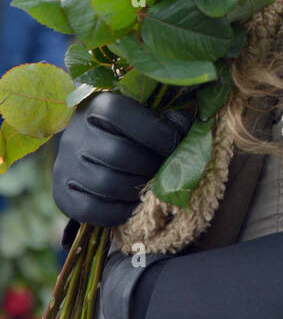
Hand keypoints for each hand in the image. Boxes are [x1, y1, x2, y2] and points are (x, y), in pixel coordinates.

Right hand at [53, 92, 194, 226]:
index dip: (153, 130)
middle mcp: (74, 135)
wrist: (90, 152)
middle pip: (116, 153)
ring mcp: (65, 166)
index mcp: (95, 107)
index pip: (119, 113)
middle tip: (165, 172)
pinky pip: (92, 210)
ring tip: (152, 189)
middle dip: (149, 165)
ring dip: (137, 191)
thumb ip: (169, 120)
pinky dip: (120, 212)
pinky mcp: (62, 195)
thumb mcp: (147, 116)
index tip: (175, 143)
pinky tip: (135, 205)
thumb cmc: (129, 132)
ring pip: (106, 184)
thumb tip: (185, 130)